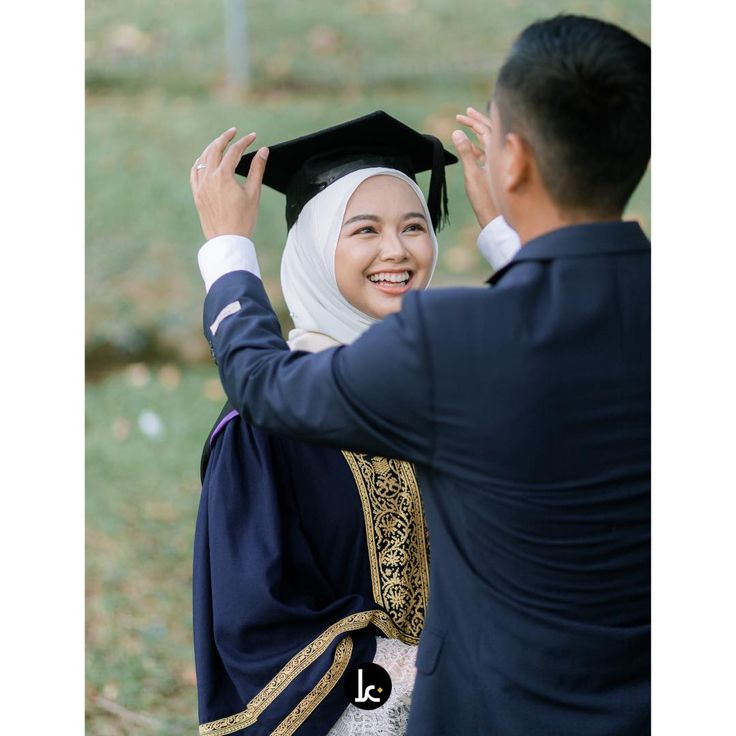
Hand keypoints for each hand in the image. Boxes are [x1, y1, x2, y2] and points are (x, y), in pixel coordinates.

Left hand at [190, 128, 268, 239]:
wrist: (228, 241)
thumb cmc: (244, 219)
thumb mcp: (254, 193)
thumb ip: (258, 169)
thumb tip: (263, 151)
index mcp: (224, 176)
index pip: (234, 151)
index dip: (245, 142)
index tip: (253, 137)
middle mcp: (209, 178)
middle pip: (214, 149)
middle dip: (225, 138)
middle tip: (234, 132)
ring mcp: (200, 186)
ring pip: (202, 158)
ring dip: (211, 147)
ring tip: (221, 143)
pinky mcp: (197, 194)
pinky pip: (194, 172)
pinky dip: (200, 162)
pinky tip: (205, 160)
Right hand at [452, 107, 498, 228]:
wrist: (497, 220)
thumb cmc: (486, 200)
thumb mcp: (472, 175)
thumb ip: (465, 152)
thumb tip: (457, 132)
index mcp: (499, 152)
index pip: (487, 129)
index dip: (473, 120)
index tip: (460, 115)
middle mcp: (503, 155)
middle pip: (491, 132)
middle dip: (478, 121)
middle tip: (466, 112)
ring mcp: (502, 164)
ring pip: (491, 142)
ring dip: (478, 133)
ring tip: (468, 125)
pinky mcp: (498, 173)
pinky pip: (490, 154)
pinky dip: (480, 147)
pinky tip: (472, 148)